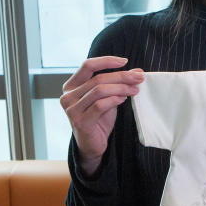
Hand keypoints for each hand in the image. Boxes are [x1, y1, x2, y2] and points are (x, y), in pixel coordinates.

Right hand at [60, 56, 143, 173]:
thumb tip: (137, 71)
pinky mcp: (80, 121)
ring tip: (135, 90)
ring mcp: (72, 109)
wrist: (92, 145)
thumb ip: (117, 84)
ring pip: (99, 90)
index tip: (125, 61)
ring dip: (121, 88)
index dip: (106, 61)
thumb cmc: (98, 119)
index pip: (87, 65)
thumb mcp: (108, 98)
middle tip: (138, 77)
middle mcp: (67, 96)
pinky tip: (123, 99)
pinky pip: (99, 105)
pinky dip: (114, 100)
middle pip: (97, 78)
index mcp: (71, 86)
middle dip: (121, 76)